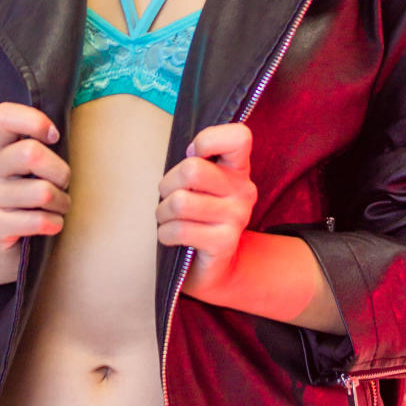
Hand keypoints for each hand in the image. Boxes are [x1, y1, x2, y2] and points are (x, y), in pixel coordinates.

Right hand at [0, 102, 71, 265]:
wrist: (0, 249)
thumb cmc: (26, 202)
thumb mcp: (29, 171)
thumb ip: (40, 150)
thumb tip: (61, 135)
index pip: (4, 115)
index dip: (34, 121)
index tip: (53, 137)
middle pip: (31, 153)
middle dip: (60, 171)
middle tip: (62, 184)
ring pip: (42, 191)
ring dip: (61, 202)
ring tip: (57, 208)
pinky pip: (38, 220)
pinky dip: (54, 223)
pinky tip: (50, 225)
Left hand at [156, 122, 257, 292]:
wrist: (216, 268)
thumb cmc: (198, 216)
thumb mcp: (200, 185)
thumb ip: (196, 164)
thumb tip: (188, 153)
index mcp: (238, 169)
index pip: (239, 137)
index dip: (208, 139)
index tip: (192, 155)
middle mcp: (243, 190)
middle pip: (191, 170)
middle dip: (167, 185)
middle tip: (168, 198)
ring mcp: (236, 217)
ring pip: (180, 202)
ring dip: (162, 213)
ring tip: (168, 219)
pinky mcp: (224, 242)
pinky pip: (180, 229)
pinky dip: (165, 233)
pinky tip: (171, 238)